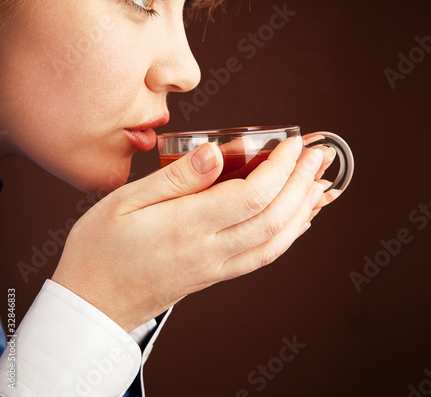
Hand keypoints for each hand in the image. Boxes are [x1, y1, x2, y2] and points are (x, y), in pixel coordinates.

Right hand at [52, 135, 335, 331]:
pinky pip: (262, 256)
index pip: (251, 195)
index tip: (294, 144)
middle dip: (301, 183)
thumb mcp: (125, 201)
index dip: (280, 168)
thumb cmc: (101, 248)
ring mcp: (215, 266)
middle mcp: (209, 250)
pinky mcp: (215, 274)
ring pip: (274, 240)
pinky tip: (297, 220)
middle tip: (320, 155)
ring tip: (321, 184)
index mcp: (186, 226)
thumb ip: (175, 178)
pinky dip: (288, 236)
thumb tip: (214, 154)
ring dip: (303, 210)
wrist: (93, 302)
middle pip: (272, 217)